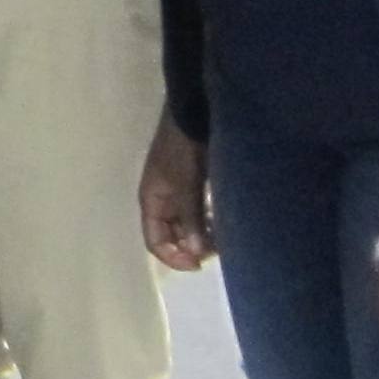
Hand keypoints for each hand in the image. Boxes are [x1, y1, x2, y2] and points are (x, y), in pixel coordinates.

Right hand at [137, 113, 213, 271]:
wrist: (194, 113)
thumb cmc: (183, 149)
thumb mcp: (185, 185)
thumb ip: (190, 218)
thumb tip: (196, 253)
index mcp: (152, 201)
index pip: (155, 242)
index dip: (174, 257)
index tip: (200, 264)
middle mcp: (163, 200)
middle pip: (172, 236)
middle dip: (192, 248)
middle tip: (219, 251)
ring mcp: (179, 191)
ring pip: (188, 225)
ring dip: (204, 235)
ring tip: (226, 238)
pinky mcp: (195, 183)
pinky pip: (200, 211)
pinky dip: (211, 221)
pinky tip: (227, 221)